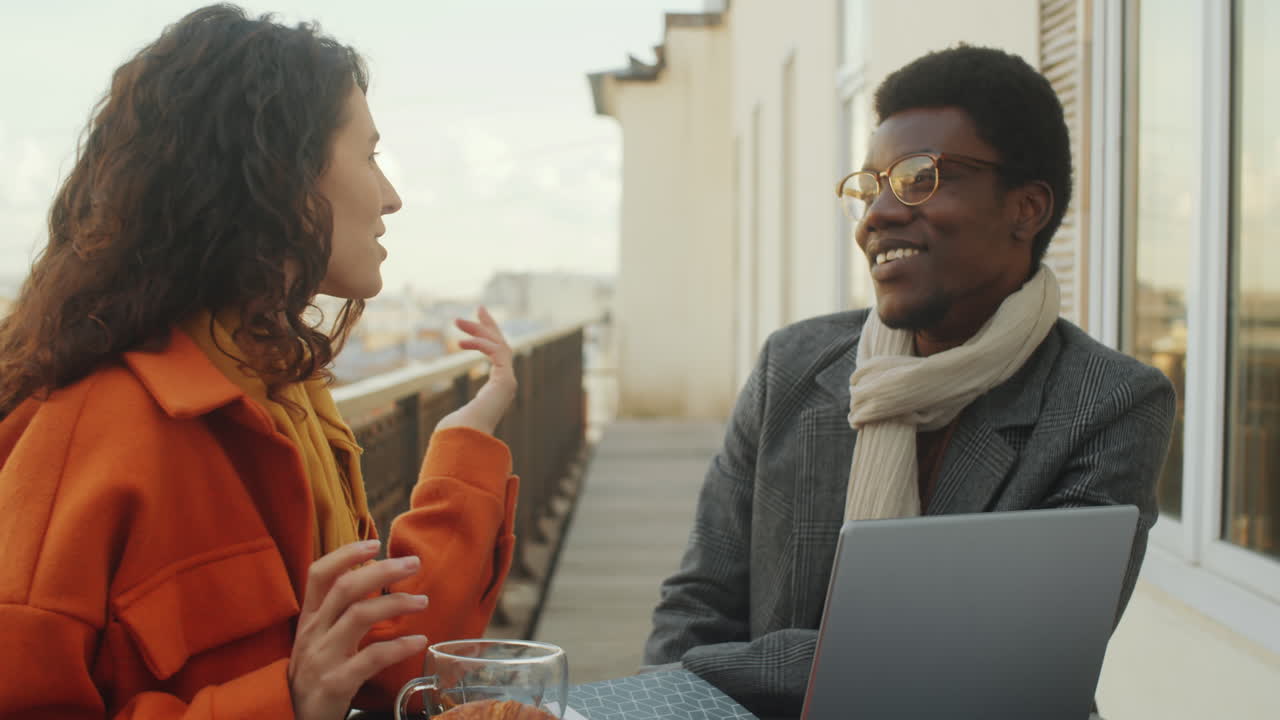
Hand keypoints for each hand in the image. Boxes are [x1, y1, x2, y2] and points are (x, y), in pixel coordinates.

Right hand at [288, 540, 429, 719]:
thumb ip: (335, 611)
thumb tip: (365, 576)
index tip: (375, 543)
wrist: (291, 718)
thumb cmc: (313, 674)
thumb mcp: (317, 639)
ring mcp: (323, 658)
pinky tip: (419, 640)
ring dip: (396, 603)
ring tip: (422, 602)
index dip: (346, 554)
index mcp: (309, 619)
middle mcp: (313, 633)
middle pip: (346, 589)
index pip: (319, 574)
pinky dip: (399, 646)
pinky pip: (372, 658)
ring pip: (359, 617)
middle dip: (382, 571)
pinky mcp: (336, 684)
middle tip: (414, 563)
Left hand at [436, 306, 516, 434]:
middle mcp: (507, 381)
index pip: (498, 354)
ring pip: (499, 345)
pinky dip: (480, 345)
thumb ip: (463, 411)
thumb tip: (450, 423)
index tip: (479, 321)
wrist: (468, 437)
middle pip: (502, 344)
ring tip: (457, 322)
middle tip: (478, 308)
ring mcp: (508, 381)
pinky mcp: (506, 380)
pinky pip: (497, 353)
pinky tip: (461, 343)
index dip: (490, 336)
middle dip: (489, 325)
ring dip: (479, 331)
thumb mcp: (461, 413)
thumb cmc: (461, 429)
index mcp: (498, 387)